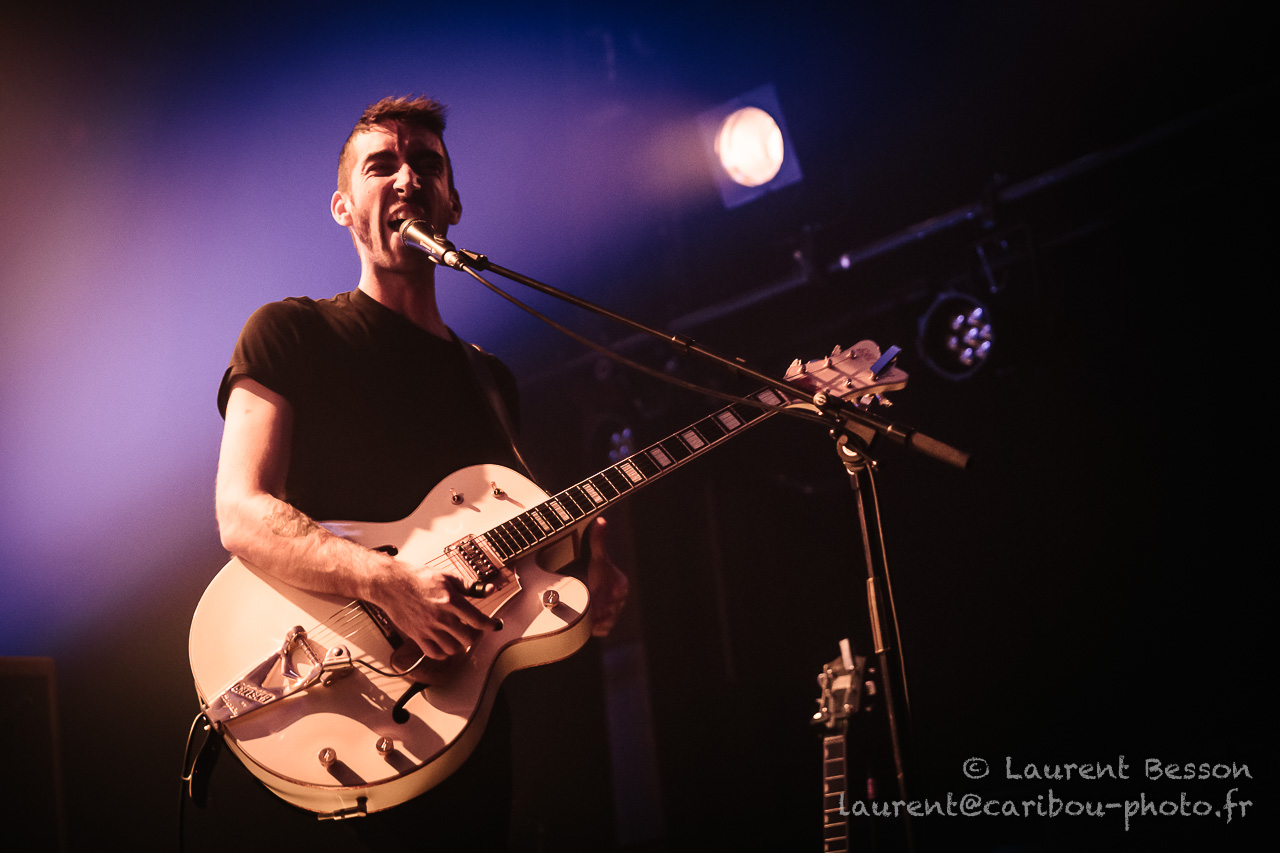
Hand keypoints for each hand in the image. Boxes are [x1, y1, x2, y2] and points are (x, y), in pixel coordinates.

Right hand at [376, 562, 498, 660]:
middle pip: (468, 638)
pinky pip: (435, 653)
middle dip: (475, 635)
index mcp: (451, 600)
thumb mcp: (448, 577)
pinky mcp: (417, 636)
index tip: (494, 625)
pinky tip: (445, 644)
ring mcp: (428, 628)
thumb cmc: (418, 578)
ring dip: (460, 645)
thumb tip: (489, 590)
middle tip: (475, 630)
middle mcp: (441, 617)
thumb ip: (470, 586)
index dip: (490, 625)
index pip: (478, 620)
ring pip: (453, 649)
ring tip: (460, 636)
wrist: (392, 584)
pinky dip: (443, 653)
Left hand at [586, 517, 628, 636]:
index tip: (593, 594)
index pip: (615, 597)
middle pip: (609, 611)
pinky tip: (586, 620)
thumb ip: (598, 540)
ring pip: (605, 622)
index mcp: (621, 585)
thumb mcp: (595, 557)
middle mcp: (619, 601)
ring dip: (595, 619)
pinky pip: (602, 630)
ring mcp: (614, 614)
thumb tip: (601, 521)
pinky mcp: (606, 625)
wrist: (584, 580)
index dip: (602, 597)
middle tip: (585, 602)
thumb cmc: (592, 569)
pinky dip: (594, 628)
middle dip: (596, 608)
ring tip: (585, 610)